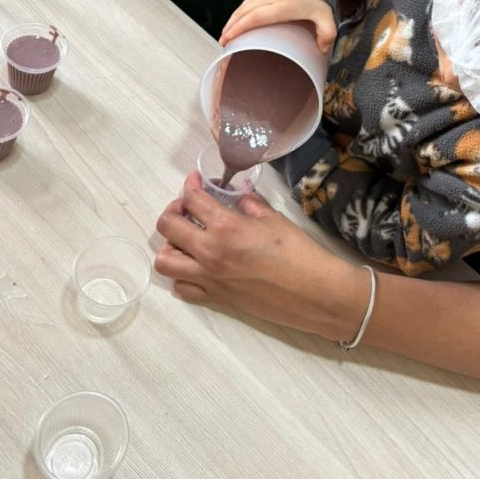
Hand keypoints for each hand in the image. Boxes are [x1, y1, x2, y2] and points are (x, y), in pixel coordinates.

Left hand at [154, 173, 368, 339]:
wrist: (315, 294)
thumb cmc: (300, 254)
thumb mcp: (275, 219)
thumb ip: (250, 203)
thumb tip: (238, 193)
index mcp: (226, 228)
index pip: (192, 199)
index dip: (190, 184)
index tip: (196, 180)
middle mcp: (210, 253)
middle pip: (167, 226)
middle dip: (174, 209)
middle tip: (189, 206)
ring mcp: (209, 278)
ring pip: (164, 261)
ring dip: (171, 244)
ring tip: (189, 238)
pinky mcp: (216, 298)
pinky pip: (181, 287)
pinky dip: (182, 274)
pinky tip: (199, 265)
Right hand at [220, 0, 335, 52]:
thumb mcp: (327, 14)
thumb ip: (327, 33)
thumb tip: (322, 50)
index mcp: (284, 6)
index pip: (257, 17)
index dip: (241, 27)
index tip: (230, 38)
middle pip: (245, 12)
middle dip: (231, 27)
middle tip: (222, 42)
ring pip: (243, 6)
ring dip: (232, 19)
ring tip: (225, 34)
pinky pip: (247, 1)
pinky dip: (238, 12)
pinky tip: (234, 21)